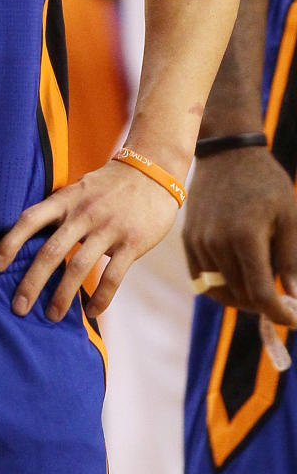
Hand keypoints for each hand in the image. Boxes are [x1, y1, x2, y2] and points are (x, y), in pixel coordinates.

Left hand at [0, 158, 181, 320]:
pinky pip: (112, 276)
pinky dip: (101, 298)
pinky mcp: (132, 242)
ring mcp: (108, 228)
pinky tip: (92, 312)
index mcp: (66, 199)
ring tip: (52, 316)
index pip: (30, 219)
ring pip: (79, 267)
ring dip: (63, 296)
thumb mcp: (79, 189)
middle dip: (31, 282)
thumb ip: (59, 211)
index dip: (10, 243)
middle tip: (18, 308)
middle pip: (51, 251)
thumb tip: (32, 239)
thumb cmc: (109, 185)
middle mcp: (83, 213)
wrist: (153, 172)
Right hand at [183, 147, 296, 324]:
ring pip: (220, 291)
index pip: (261, 294)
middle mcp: (216, 243)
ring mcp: (198, 241)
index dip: (280, 314)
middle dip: (264, 306)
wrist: (226, 153)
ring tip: (261, 289)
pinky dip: (221, 287)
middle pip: (241, 296)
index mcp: (245, 237)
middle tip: (283, 301)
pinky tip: (239, 278)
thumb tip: (294, 297)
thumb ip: (291, 259)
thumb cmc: (265, 183)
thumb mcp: (289, 217)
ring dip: (242, 298)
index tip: (294, 319)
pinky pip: (202, 279)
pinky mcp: (188, 239)